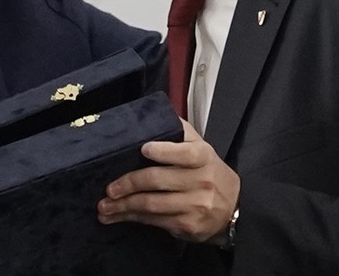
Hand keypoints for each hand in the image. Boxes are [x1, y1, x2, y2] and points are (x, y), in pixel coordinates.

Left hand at [98, 119, 238, 243]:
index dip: (162, 151)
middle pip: (157, 181)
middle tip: (109, 189)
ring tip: (104, 207)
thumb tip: (153, 113)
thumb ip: (180, 131)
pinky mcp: (188, 225)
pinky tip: (120, 216)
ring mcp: (195, 205)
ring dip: (124, 207)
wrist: (234, 207)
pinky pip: (155, 221)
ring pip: (152, 205)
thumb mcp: (200, 147)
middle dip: (128, 184)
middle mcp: (200, 181)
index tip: (142, 148)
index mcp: (202, 157)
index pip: (182, 152)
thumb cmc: (208, 171)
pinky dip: (134, 218)